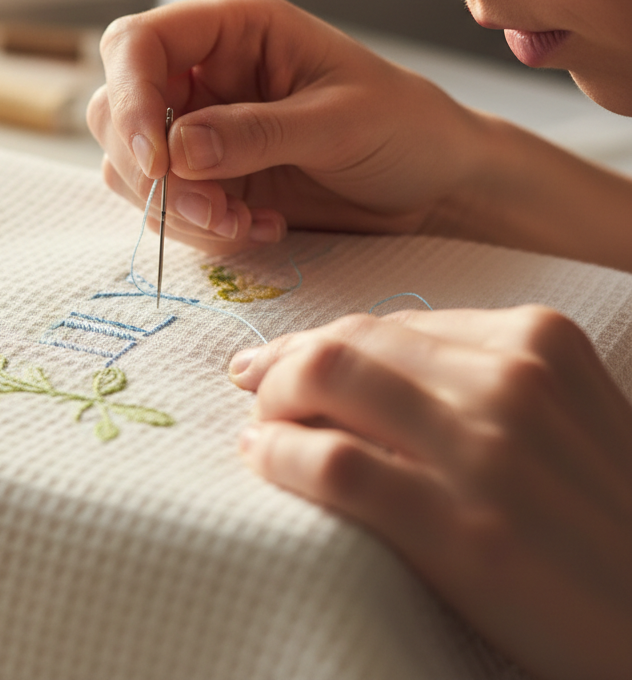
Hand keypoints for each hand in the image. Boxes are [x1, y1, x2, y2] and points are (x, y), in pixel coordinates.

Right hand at [87, 0, 488, 253]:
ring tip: (242, 224)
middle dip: (150, 170)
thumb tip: (176, 150)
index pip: (137, 43)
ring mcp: (199, 127)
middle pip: (116, 108)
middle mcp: (203, 73)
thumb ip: (256, 133)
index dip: (130, 97)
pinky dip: (197, 228)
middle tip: (212, 210)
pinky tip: (256, 228)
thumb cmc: (404, 126)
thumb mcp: (340, 123)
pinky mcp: (207, 177)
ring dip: (174, 208)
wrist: (433, 183)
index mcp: (232, 29)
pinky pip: (164, 205)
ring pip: (130, 165)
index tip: (157, 161)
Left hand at [232, 306, 631, 679]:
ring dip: (272, 402)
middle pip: (347, 341)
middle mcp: (511, 379)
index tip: (280, 361)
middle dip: (283, 363)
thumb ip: (472, 378)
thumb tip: (353, 364)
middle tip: (254, 390)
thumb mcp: (559, 418)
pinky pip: (334, 464)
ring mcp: (488, 451)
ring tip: (259, 429)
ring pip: (327, 379)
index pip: (386, 323)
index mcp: (537, 340)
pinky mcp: (463, 529)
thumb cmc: (603, 519)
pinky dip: (279, 455)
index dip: (317, 341)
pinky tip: (263, 460)